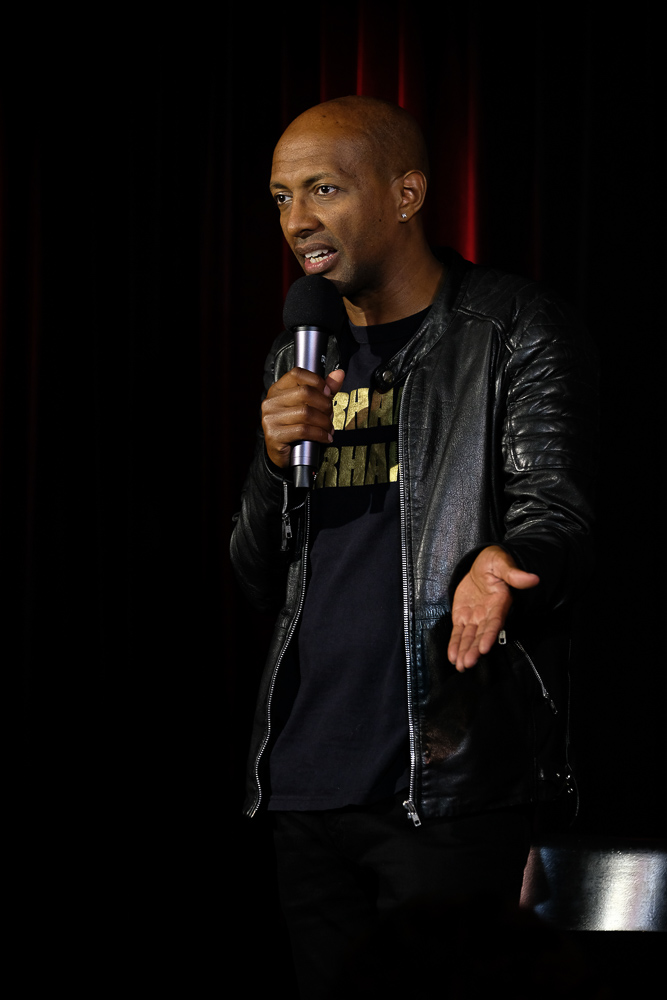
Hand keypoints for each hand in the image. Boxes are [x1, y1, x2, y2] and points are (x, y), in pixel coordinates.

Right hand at [261, 367, 345, 467]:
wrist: (283, 454)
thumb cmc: (296, 427)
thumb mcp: (310, 405)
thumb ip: (324, 390)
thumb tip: (340, 373)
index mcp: (278, 390)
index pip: (297, 374)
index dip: (317, 381)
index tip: (328, 393)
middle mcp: (271, 401)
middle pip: (305, 393)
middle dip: (324, 405)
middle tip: (330, 415)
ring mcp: (270, 418)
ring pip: (306, 413)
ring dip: (324, 422)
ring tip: (329, 428)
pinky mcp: (274, 435)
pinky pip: (303, 430)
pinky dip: (319, 434)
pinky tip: (325, 438)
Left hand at [448, 545, 539, 671]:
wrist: (481, 564)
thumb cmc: (494, 562)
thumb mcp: (502, 563)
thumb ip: (514, 574)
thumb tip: (533, 578)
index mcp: (499, 603)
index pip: (494, 622)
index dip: (490, 635)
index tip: (485, 648)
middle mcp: (487, 614)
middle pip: (481, 635)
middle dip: (474, 650)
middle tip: (467, 663)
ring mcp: (475, 617)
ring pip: (469, 637)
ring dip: (464, 651)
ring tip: (460, 665)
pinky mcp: (463, 616)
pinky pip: (458, 633)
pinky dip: (455, 644)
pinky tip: (452, 656)